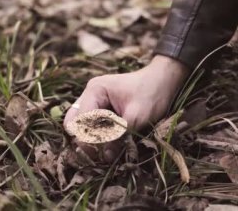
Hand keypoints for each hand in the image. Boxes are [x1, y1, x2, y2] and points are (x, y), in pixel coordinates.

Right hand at [63, 55, 188, 160]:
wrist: (164, 81)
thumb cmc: (152, 94)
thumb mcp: (137, 116)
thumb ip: (119, 136)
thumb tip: (105, 157)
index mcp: (95, 91)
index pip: (81, 121)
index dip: (89, 140)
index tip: (103, 154)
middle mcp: (90, 95)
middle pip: (73, 124)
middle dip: (85, 140)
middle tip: (103, 153)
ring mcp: (94, 101)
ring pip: (81, 126)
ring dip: (92, 139)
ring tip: (108, 150)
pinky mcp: (101, 108)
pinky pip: (92, 126)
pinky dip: (99, 136)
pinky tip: (111, 144)